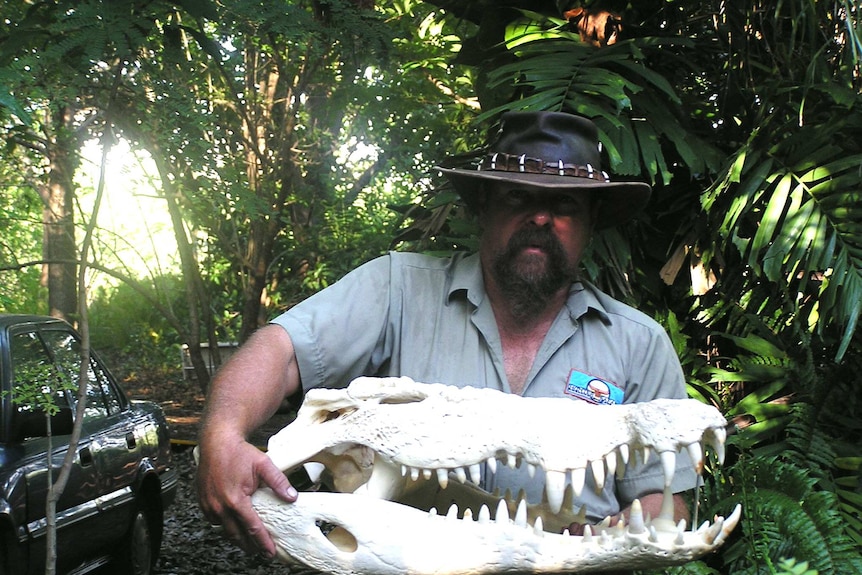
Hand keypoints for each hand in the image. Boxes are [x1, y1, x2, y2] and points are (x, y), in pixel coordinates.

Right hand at [196, 435, 297, 557]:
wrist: (216, 441)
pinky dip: (224, 525)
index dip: (263, 542)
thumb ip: (278, 482)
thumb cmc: (238, 452)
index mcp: (235, 500)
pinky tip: (233, 525)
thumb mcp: (264, 464)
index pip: (252, 528)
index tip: (270, 552)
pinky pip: (213, 520)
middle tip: (261, 553)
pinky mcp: (202, 501)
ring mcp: (208, 505)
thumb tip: (292, 497)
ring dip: (236, 537)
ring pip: (223, 530)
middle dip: (249, 546)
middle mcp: (219, 506)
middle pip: (236, 535)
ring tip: (248, 543)